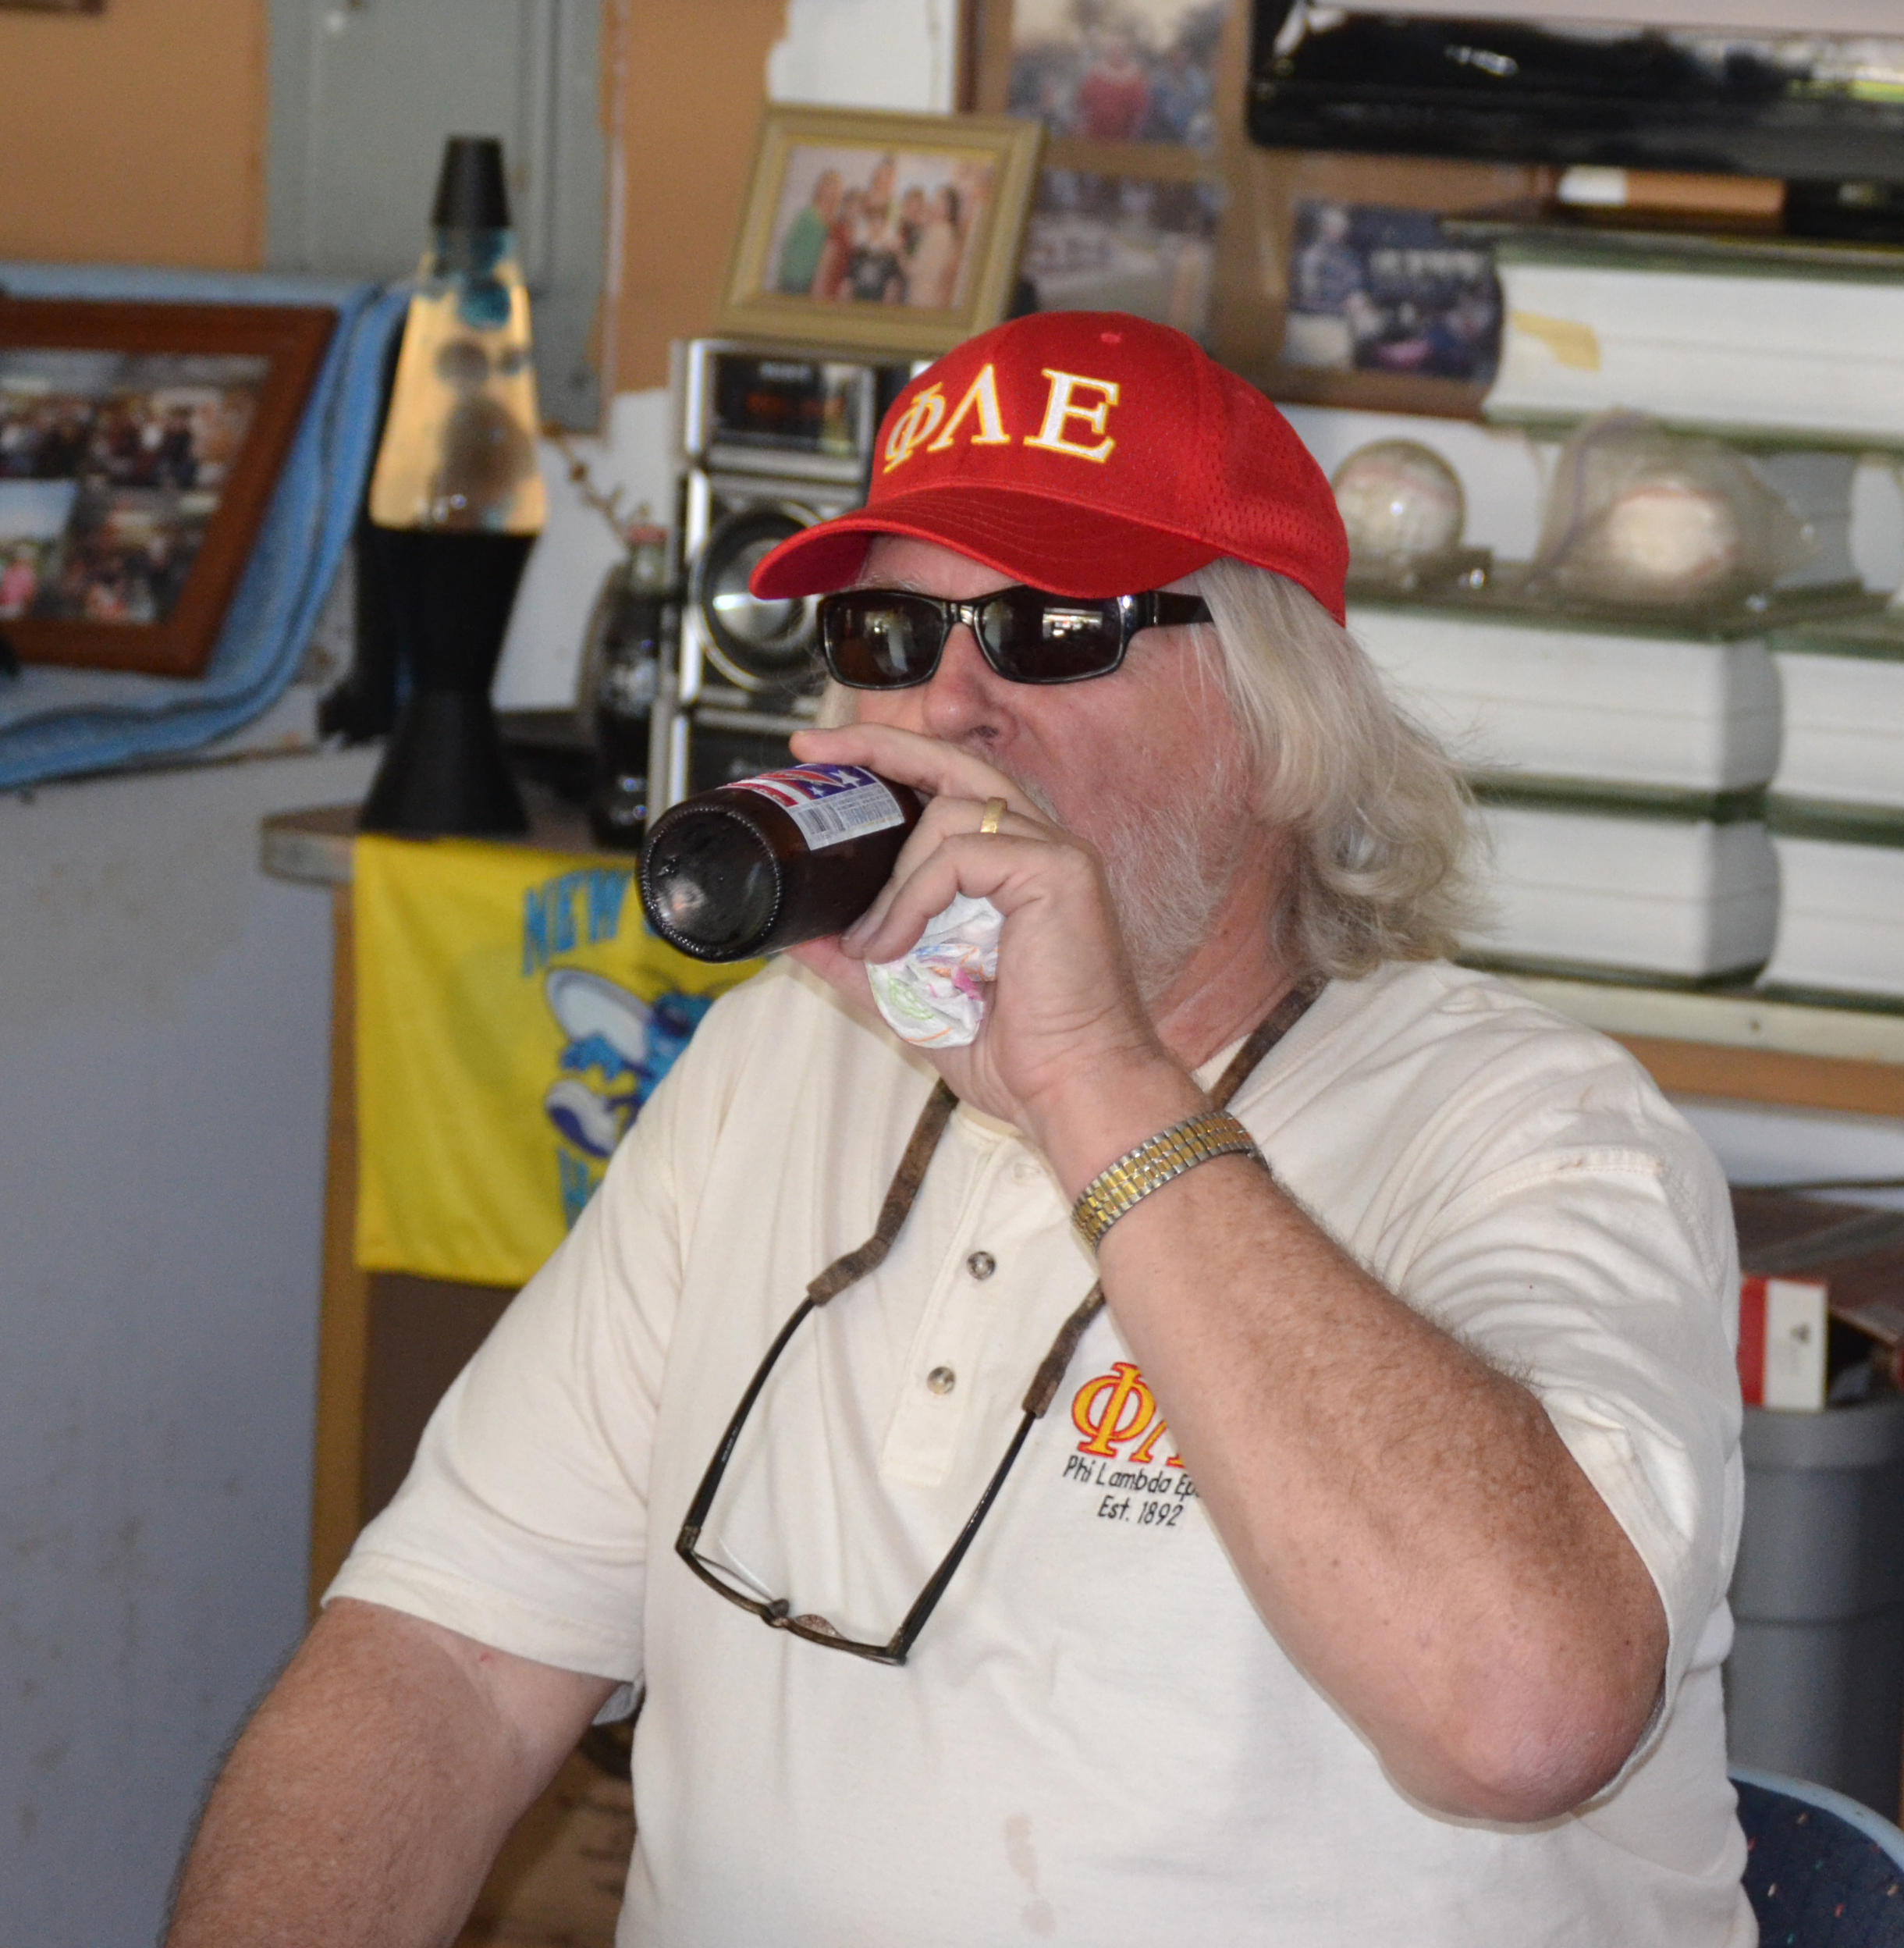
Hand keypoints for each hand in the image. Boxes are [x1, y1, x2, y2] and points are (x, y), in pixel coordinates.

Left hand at [784, 724, 1196, 1158]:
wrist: (1076, 1093)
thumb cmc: (1018, 1053)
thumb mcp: (913, 996)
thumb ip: (860, 960)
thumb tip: (794, 936)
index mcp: (1015, 863)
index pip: (949, 783)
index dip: (888, 761)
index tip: (820, 756)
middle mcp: (1040, 843)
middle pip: (953, 761)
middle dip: (876, 746)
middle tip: (812, 751)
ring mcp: (1054, 852)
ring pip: (948, 812)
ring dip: (891, 878)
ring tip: (872, 943)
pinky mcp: (1058, 871)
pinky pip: (961, 855)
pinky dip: (913, 898)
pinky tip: (898, 945)